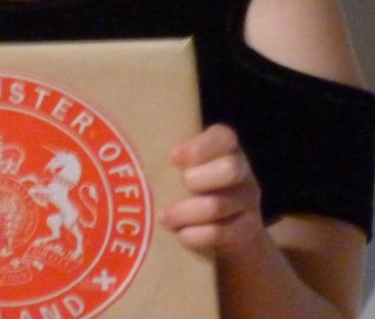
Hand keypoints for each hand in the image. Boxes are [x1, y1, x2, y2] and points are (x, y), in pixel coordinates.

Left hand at [161, 123, 265, 255]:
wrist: (225, 224)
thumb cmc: (194, 184)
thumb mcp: (188, 166)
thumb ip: (173, 158)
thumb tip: (126, 155)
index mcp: (226, 148)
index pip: (223, 137)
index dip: (201, 147)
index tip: (173, 158)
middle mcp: (241, 171)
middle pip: (230, 169)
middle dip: (199, 179)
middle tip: (179, 186)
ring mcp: (247, 201)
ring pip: (219, 205)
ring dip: (187, 213)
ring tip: (165, 218)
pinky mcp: (247, 229)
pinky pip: (224, 233)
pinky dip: (198, 236)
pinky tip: (181, 236)